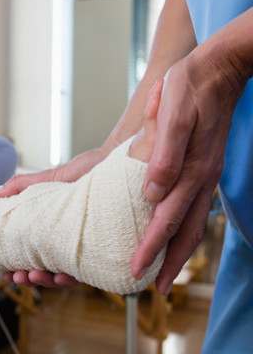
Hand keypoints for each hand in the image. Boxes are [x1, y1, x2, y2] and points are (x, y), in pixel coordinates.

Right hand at [0, 148, 109, 285]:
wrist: (115, 165)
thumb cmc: (84, 171)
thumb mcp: (47, 178)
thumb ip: (20, 186)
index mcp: (51, 229)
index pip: (31, 255)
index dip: (17, 267)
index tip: (5, 273)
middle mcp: (66, 241)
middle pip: (43, 269)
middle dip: (27, 278)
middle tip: (16, 277)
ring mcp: (82, 247)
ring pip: (62, 275)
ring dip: (46, 281)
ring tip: (34, 276)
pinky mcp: (100, 250)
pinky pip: (86, 272)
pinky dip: (72, 278)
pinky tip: (61, 276)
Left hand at [132, 56, 244, 293]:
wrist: (218, 67)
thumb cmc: (189, 88)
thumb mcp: (171, 115)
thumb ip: (163, 155)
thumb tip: (151, 193)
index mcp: (190, 170)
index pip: (166, 220)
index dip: (151, 248)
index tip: (135, 271)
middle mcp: (200, 179)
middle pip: (184, 231)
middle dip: (167, 261)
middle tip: (152, 286)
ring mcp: (205, 175)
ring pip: (192, 223)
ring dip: (177, 250)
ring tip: (164, 270)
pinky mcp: (203, 167)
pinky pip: (195, 208)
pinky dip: (184, 228)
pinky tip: (174, 232)